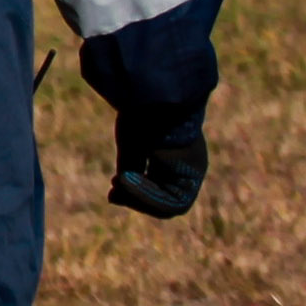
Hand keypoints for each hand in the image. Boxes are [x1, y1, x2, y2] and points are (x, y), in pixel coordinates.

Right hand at [108, 103, 205, 220]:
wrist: (159, 98)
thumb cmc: (143, 117)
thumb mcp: (131, 146)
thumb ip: (130, 170)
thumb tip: (117, 193)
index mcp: (176, 156)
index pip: (157, 186)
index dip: (135, 192)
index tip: (114, 181)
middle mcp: (188, 167)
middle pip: (162, 201)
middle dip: (135, 200)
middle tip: (113, 193)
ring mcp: (193, 173)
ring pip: (168, 207)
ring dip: (139, 200)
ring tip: (119, 181)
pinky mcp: (193, 177)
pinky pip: (173, 204)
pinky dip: (147, 197)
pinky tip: (127, 180)